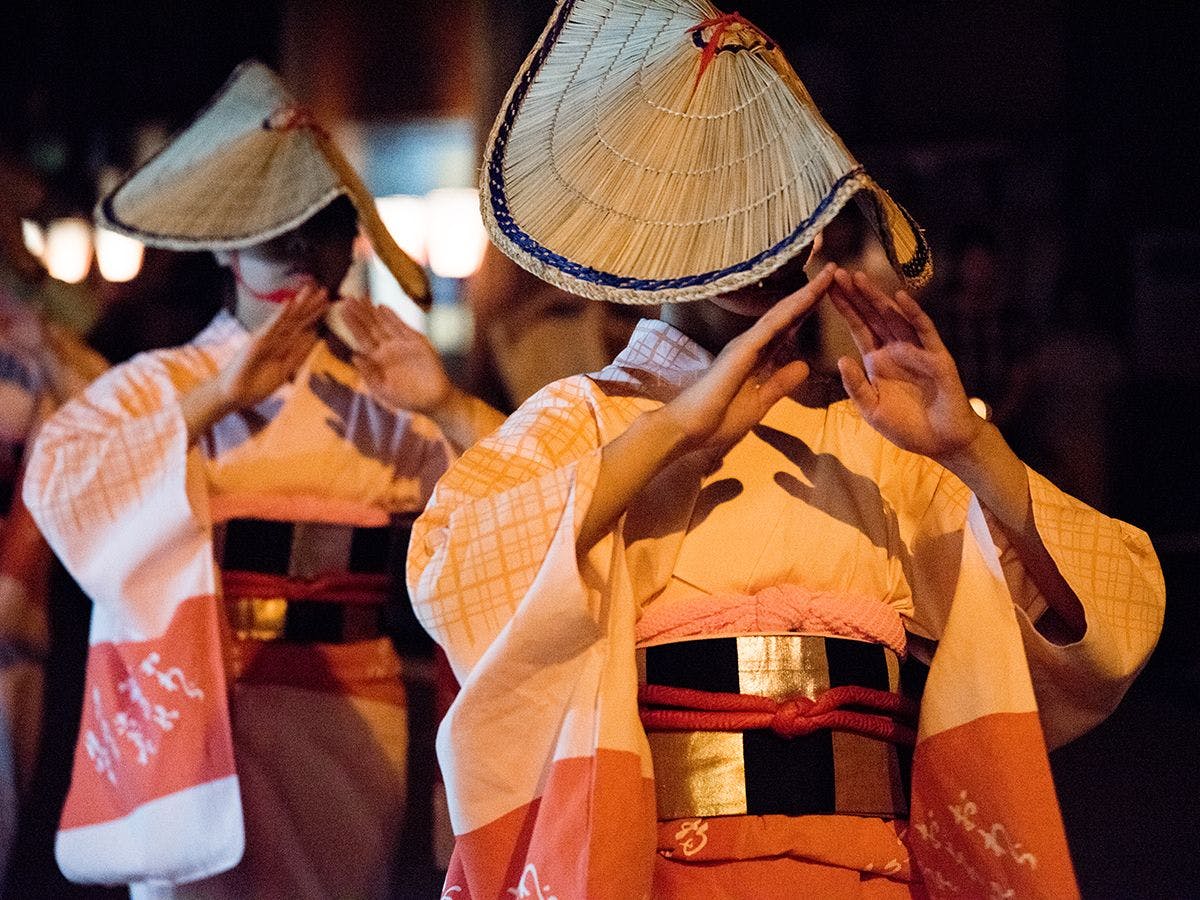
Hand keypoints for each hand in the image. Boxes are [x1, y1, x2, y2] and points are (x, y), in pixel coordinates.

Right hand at [218, 285, 328, 411]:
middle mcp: (275, 337)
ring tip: (310, 289)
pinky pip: (272, 327)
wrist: (235, 395)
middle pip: (296, 319)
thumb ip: (299, 354)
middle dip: (310, 305)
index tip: (328, 302)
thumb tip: (314, 336)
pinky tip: (290, 302)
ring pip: (286, 319)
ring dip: (299, 304)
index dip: (314, 315)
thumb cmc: (257, 384)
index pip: (301, 327)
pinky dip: (281, 314)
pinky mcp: (257, 341)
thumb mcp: (286, 369)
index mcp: (282, 344)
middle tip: (325, 291)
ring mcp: (266, 338)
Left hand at [339, 296, 452, 414]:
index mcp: (377, 360)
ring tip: (362, 297)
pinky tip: (382, 307)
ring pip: (384, 323)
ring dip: (373, 311)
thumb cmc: (406, 398)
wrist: (433, 400)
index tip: (341, 309)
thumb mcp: (383, 390)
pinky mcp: (417, 343)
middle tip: (348, 298)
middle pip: (371, 327)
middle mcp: (387, 349)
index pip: (361, 338)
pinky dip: (392, 317)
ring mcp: (402, 344)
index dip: (352, 324)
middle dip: (360, 313)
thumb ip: (369, 373)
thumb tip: (354, 356)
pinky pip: (402, 327)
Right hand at [661, 263, 836, 458]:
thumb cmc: (716, 420)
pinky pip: (771, 326)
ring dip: (806, 293)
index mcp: (756, 356)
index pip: (787, 328)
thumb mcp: (760, 403)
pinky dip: (791, 310)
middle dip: (811, 292)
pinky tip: (809, 296)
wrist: (688, 430)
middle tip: (834, 269)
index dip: (807, 310)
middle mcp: (751, 344)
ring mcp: (746, 344)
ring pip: (782, 313)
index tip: (829, 293)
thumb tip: (804, 366)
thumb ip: (780, 383)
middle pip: (787, 313)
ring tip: (829, 273)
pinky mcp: (741, 351)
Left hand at [829, 268, 982, 461]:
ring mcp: (917, 350)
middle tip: (836, 272)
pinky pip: (924, 332)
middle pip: (872, 316)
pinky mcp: (937, 357)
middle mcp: (896, 349)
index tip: (825, 288)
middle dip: (855, 295)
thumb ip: (856, 387)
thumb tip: (840, 359)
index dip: (843, 308)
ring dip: (878, 298)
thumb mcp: (872, 409)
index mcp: (877, 360)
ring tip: (859, 278)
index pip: (858, 327)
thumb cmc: (907, 426)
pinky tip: (900, 298)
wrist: (942, 443)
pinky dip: (913, 314)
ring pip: (894, 318)